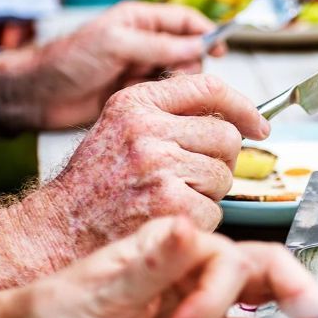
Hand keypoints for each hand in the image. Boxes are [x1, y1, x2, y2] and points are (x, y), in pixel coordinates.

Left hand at [0, 2, 225, 130]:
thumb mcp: (115, 44)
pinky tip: (156, 107)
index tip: (221, 49)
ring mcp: (139, 70)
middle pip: (188, 50)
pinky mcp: (136, 95)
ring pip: (178, 76)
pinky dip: (166, 102)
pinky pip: (164, 97)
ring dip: (177, 85)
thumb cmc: (68, 61)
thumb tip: (197, 46)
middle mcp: (143, 43)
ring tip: (159, 92)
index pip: (185, 19)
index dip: (206, 32)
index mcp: (139, 20)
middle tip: (178, 78)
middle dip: (190, 64)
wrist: (37, 95)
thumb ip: (157, 46)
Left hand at [6, 218, 317, 317]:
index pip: (234, 261)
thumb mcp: (104, 286)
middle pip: (268, 277)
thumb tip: (188, 227)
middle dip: (297, 298)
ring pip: (264, 312)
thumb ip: (151, 261)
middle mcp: (198, 276)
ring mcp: (201, 310)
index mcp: (181, 252)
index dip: (222, 295)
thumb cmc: (58, 308)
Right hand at [23, 74, 267, 254]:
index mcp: (136, 102)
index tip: (259, 125)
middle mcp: (148, 129)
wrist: (58, 231)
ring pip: (224, 175)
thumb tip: (233, 115)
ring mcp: (160, 167)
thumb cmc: (94, 184)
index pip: (209, 86)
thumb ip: (168, 114)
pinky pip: (216, 211)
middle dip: (220, 160)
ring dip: (208, 194)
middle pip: (226, 136)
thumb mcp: (121, 128)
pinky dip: (199, 222)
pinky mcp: (171, 206)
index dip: (244, 106)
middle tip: (192, 178)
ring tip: (170, 199)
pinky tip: (168, 220)